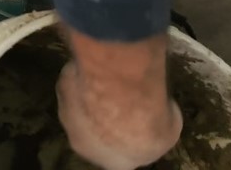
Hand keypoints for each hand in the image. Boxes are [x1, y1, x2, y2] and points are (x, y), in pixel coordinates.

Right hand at [57, 33, 181, 169]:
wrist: (120, 92)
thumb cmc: (149, 121)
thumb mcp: (169, 129)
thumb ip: (158, 128)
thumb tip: (158, 116)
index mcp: (114, 163)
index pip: (121, 158)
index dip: (129, 141)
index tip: (138, 123)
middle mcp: (84, 145)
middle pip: (95, 133)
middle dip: (106, 119)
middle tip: (123, 101)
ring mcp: (68, 117)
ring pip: (81, 108)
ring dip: (93, 98)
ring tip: (113, 81)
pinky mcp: (61, 91)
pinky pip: (75, 84)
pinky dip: (86, 77)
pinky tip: (103, 69)